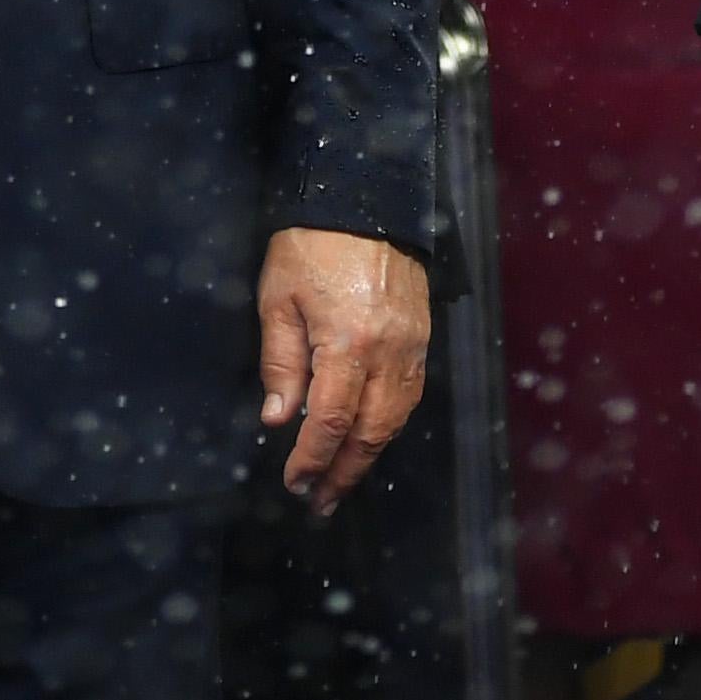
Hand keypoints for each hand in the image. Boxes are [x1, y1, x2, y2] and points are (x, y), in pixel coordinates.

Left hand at [253, 226, 431, 512]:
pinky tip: (368, 437)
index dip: (313, 459)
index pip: (331, 422)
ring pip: (394, 420)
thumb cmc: (312, 244)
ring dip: (368, 456)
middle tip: (318, 501)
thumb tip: (280, 418)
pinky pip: (408, 396)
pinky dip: (387, 425)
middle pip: (370, 433)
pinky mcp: (422, 338)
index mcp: (348, 343)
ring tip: (340, 480)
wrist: (364, 199)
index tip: (295, 482)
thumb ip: (281, 361)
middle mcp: (388, 352)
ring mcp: (411, 347)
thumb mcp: (278, 298)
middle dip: (343, 473)